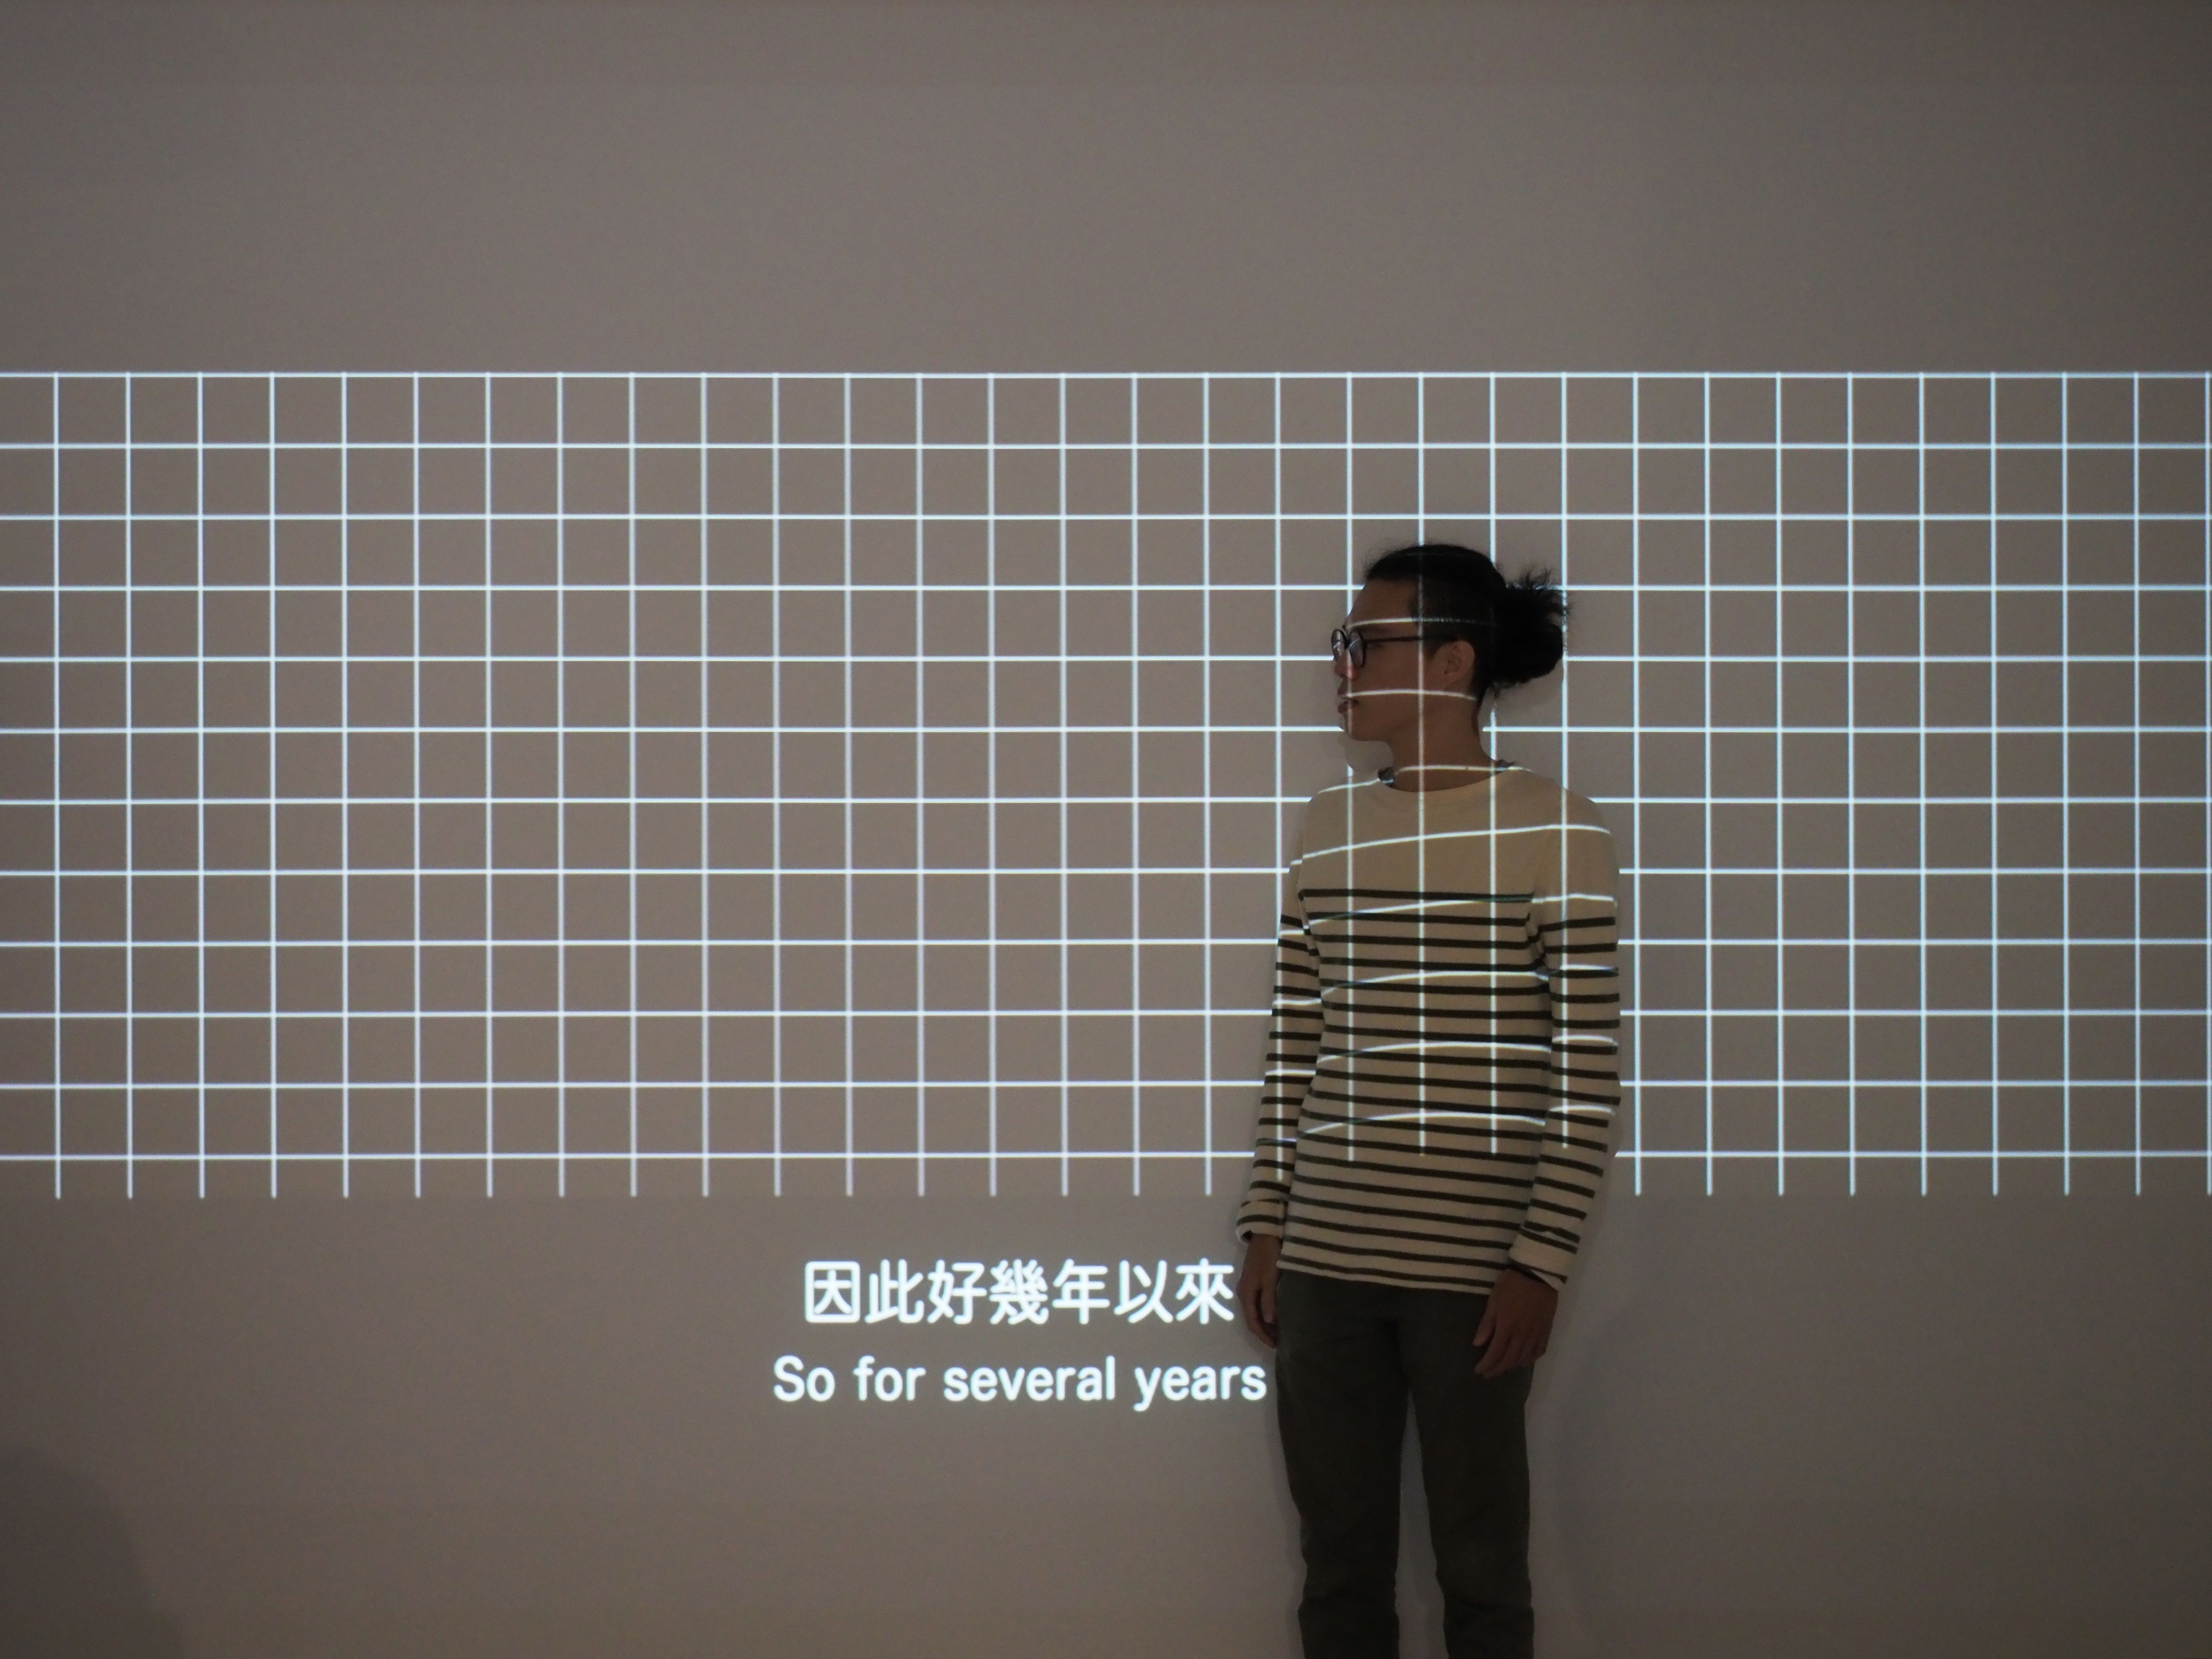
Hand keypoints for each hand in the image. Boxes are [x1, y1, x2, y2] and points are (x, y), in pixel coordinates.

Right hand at [1237, 1234, 1281, 1348]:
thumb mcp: (1270, 1279)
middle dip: (1263, 1332)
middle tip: (1279, 1342)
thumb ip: (1269, 1300)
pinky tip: (1274, 1315)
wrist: (1265, 1234)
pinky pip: (1256, 1303)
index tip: (1275, 1346)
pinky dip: (1264, 1312)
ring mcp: (1247, 1286)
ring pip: (1254, 1311)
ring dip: (1264, 1323)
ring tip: (1278, 1332)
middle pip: (1252, 1318)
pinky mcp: (1253, 1281)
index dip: (1263, 1335)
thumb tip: (1268, 1322)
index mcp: (1246, 1293)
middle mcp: (1243, 1292)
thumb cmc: (1269, 1256)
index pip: (1253, 1322)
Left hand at [1473, 1266, 1556, 1377]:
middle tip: (1488, 1374)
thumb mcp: (1494, 1300)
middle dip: (1497, 1369)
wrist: (1539, 1274)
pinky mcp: (1546, 1330)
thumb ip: (1487, 1323)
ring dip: (1512, 1366)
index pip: (1495, 1352)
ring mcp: (1536, 1333)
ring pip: (1524, 1358)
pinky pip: (1539, 1351)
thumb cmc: (1512, 1284)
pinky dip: (1530, 1359)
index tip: (1479, 1371)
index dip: (1487, 1364)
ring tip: (1503, 1367)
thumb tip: (1477, 1344)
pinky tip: (1524, 1360)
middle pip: (1509, 1359)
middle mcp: (1522, 1334)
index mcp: (1507, 1326)